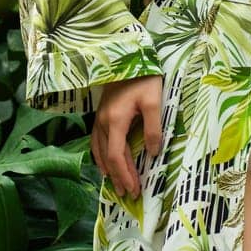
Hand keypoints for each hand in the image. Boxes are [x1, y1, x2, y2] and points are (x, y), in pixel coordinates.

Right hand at [92, 74, 162, 198]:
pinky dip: (100, 155)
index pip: (117, 156)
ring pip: (99, 150)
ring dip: (108, 169)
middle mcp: (103, 122)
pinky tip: (104, 162)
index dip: (125, 175)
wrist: (127, 56)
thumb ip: (154, 128)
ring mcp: (100, 117)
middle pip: (107, 157)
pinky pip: (96, 140)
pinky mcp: (101, 113)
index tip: (134, 190)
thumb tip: (153, 153)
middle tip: (127, 194)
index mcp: (116, 121)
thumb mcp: (154, 101)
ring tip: (115, 184)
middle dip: (118, 177)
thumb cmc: (143, 77)